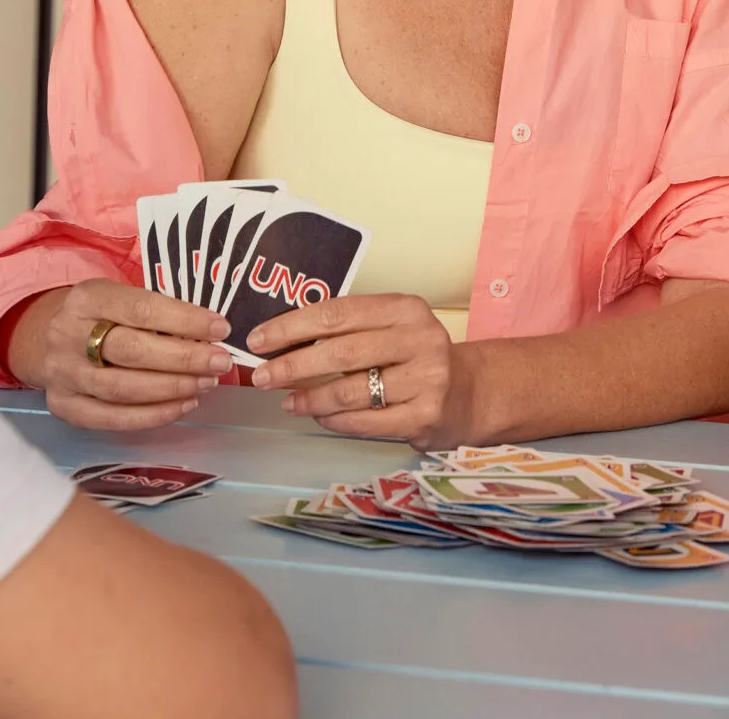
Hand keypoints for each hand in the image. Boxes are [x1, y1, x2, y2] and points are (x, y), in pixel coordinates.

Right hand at [4, 279, 235, 431]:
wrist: (45, 337)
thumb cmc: (101, 316)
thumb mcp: (120, 298)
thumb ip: (157, 312)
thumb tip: (211, 334)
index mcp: (86, 297)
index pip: (141, 308)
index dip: (184, 319)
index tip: (220, 329)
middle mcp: (67, 335)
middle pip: (131, 351)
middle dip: (183, 358)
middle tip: (220, 362)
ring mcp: (62, 374)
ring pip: (122, 388)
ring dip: (172, 388)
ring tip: (206, 384)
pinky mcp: (63, 406)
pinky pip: (111, 418)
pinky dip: (152, 415)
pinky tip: (183, 405)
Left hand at [245, 293, 468, 447]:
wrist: (469, 392)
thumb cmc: (415, 357)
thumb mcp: (392, 328)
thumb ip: (350, 329)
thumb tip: (282, 340)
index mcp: (406, 308)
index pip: (338, 313)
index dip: (292, 326)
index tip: (259, 340)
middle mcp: (420, 339)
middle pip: (341, 352)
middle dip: (293, 365)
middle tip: (261, 377)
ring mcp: (427, 378)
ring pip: (352, 390)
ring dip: (310, 398)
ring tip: (287, 402)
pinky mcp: (426, 415)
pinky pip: (367, 421)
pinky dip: (335, 420)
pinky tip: (318, 416)